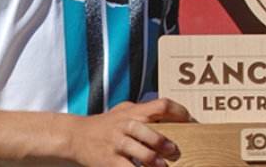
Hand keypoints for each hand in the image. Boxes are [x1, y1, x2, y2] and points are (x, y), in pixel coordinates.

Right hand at [65, 98, 191, 166]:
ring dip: (150, 159)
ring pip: (134, 149)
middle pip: (143, 127)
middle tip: (172, 149)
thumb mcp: (123, 112)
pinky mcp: (108, 160)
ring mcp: (115, 143)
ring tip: (161, 166)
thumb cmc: (107, 125)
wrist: (75, 136)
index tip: (190, 122)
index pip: (160, 105)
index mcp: (133, 112)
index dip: (178, 112)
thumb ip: (144, 113)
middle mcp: (123, 125)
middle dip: (159, 140)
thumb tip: (172, 116)